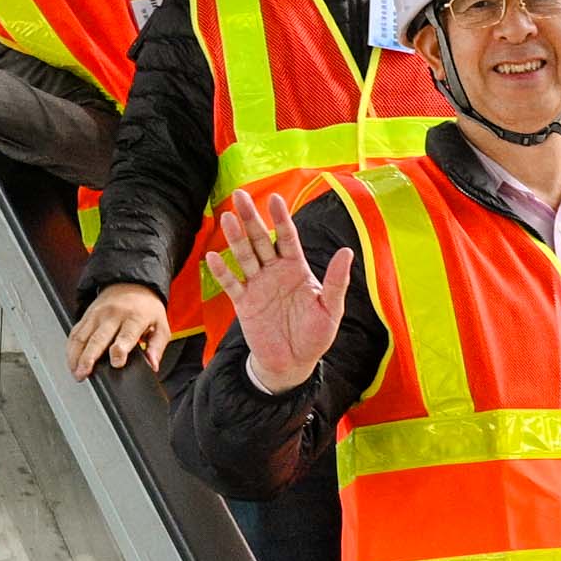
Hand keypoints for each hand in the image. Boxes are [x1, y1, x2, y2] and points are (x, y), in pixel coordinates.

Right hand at [65, 280, 172, 375]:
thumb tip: (153, 364)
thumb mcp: (160, 324)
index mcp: (134, 318)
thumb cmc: (146, 307)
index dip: (120, 350)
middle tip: (84, 373)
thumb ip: (157, 346)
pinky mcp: (86, 316)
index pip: (125, 335)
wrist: (131, 283)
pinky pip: (75, 333)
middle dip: (89, 357)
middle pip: (98, 338)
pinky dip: (71, 349)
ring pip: (82, 336)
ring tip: (76, 372)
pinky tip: (72, 361)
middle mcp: (113, 315)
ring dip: (76, 356)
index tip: (116, 363)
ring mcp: (97, 315)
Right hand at [215, 192, 351, 384]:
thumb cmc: (315, 335)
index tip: (275, 198)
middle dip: (251, 219)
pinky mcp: (244, 303)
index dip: (281, 219)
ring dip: (235, 238)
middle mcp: (275, 272)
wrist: (293, 363)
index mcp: (297, 269)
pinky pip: (231, 284)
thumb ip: (336, 281)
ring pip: (244, 257)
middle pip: (261, 240)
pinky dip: (222, 272)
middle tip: (240, 196)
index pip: (288, 238)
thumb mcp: (331, 309)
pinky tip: (213, 257)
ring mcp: (257, 286)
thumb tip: (347, 252)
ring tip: (227, 218)